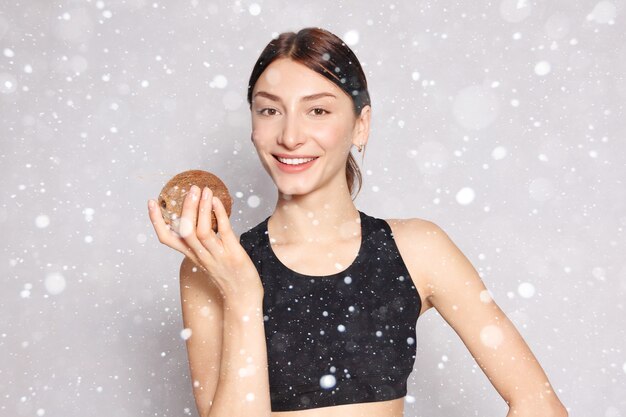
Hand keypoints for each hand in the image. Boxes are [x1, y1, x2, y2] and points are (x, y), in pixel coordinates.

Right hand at [147, 185, 262, 299]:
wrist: (243, 297)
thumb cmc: (228, 275)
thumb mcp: (209, 258)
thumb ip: (203, 241)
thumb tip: (203, 216)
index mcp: (191, 255)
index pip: (166, 238)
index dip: (156, 221)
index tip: (151, 202)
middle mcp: (200, 256)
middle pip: (185, 231)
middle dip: (186, 208)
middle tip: (191, 188)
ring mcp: (216, 256)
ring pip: (201, 231)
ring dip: (202, 209)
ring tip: (205, 191)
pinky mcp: (233, 255)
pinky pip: (223, 232)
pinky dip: (219, 215)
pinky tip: (217, 201)